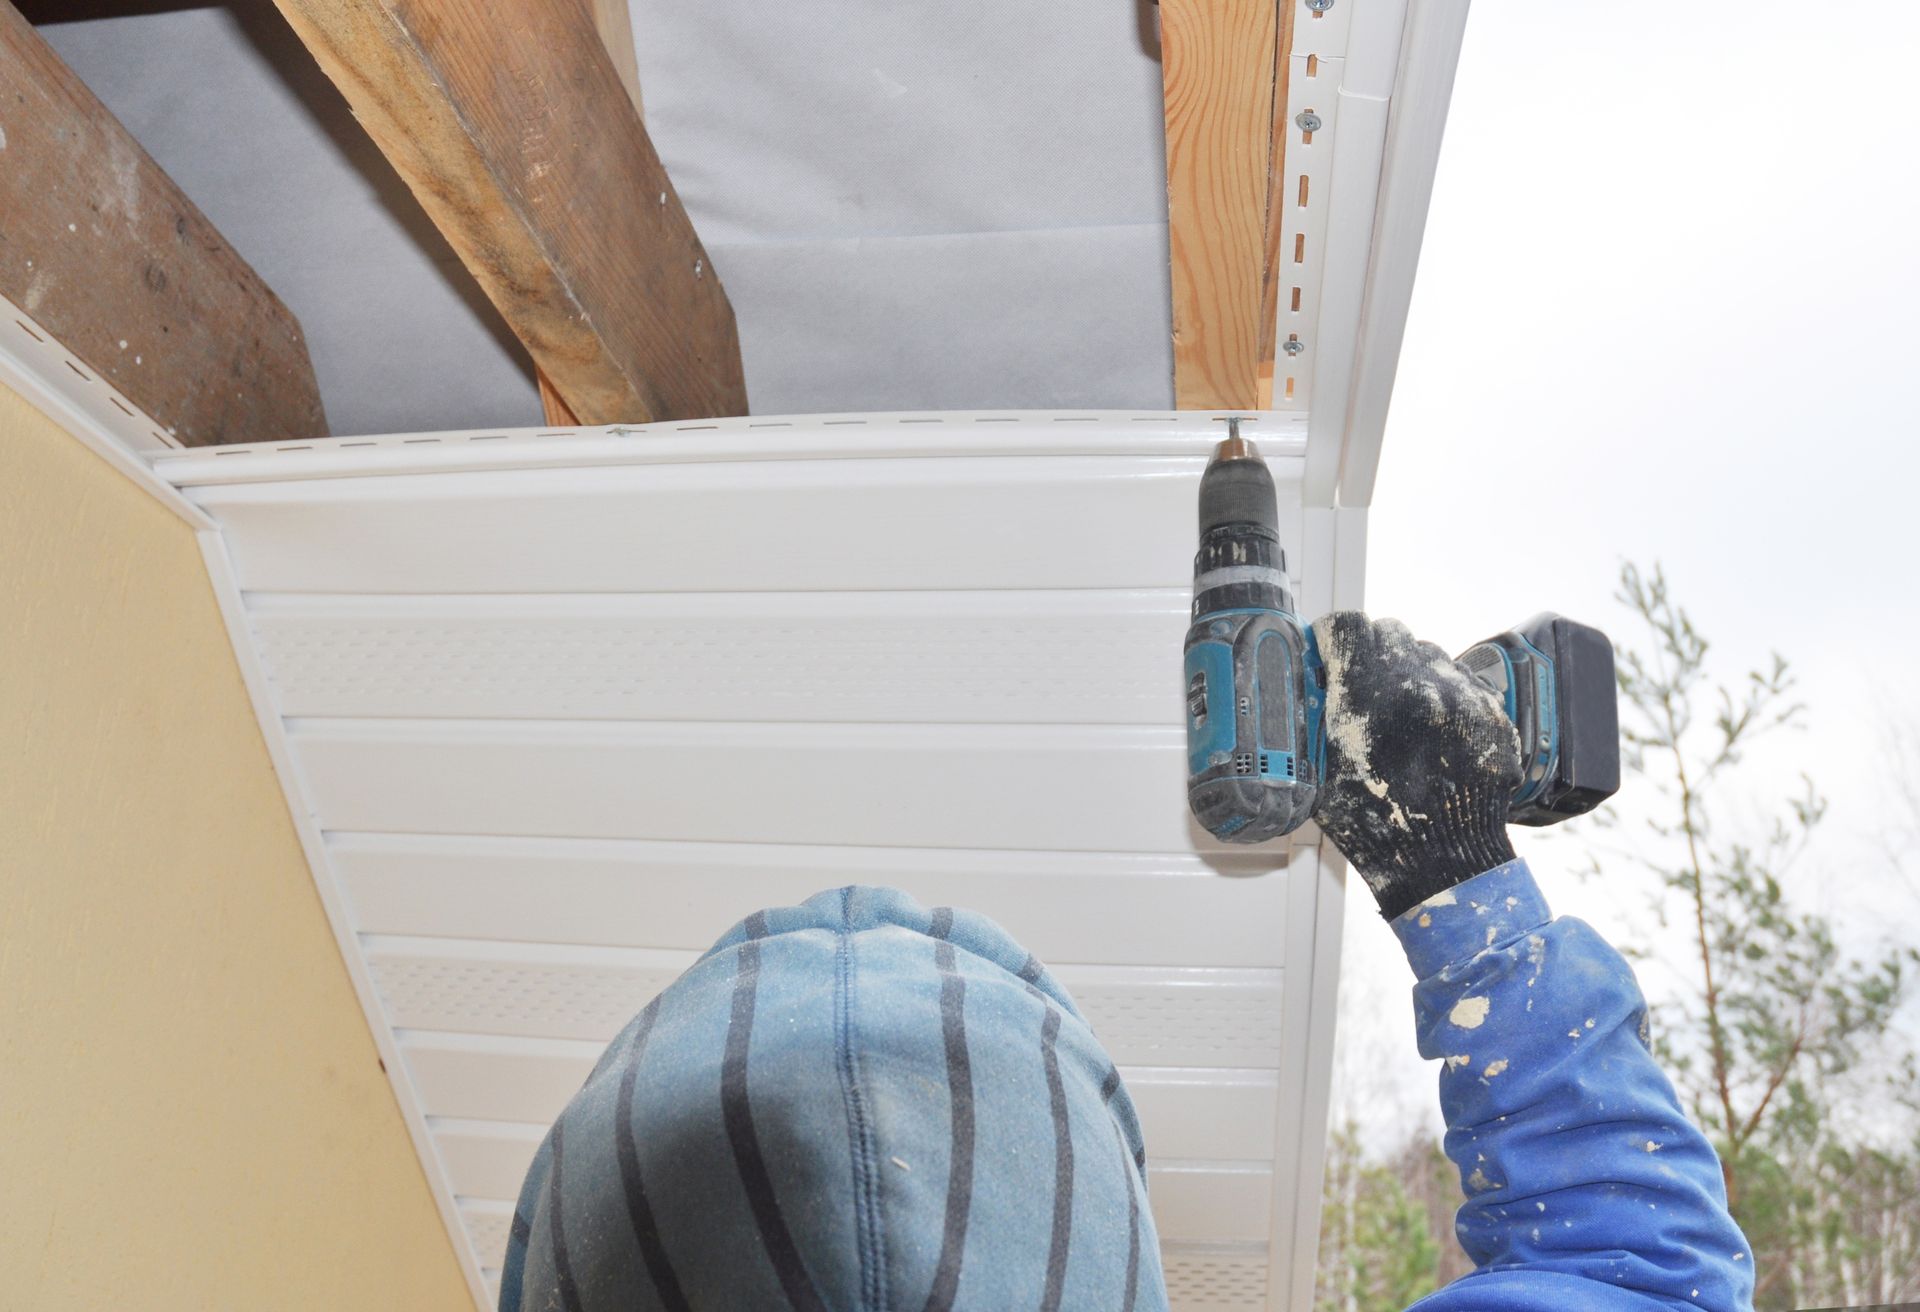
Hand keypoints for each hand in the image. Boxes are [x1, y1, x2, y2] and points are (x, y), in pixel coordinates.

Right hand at [1310, 612, 1522, 919]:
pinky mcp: (1492, 713)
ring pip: (1428, 652)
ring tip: (1403, 710)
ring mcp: (1462, 695)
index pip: (1346, 626)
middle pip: (1389, 631)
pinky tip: (1435, 729)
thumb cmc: (1379, 829)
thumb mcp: (1323, 775)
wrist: (1446, 863)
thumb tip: (1309, 691)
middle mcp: (1418, 684)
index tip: (1330, 648)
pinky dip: (1445, 695)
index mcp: (1368, 696)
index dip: (1332, 636)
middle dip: (1371, 650)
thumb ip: (1317, 723)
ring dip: (1410, 670)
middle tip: (1364, 680)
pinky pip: (1463, 681)